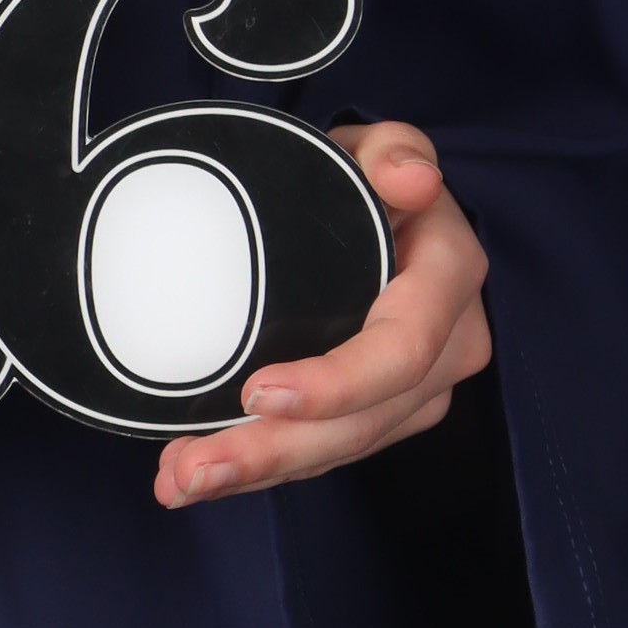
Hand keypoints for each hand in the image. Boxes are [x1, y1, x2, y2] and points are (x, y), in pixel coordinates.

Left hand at [152, 125, 489, 509]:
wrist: (377, 210)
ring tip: (178, 480)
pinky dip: (264, 466)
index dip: (335, 383)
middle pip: (362, 420)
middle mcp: (448, 346)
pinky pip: (326, 449)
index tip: (257, 392)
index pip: (402, 349)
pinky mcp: (382, 414)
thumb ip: (394, 150)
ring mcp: (417, 390)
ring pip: (339, 447)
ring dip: (257, 471)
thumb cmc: (372, 179)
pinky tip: (200, 474)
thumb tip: (412, 180)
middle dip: (274, 452)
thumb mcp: (382, 147)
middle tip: (191, 468)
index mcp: (448, 276)